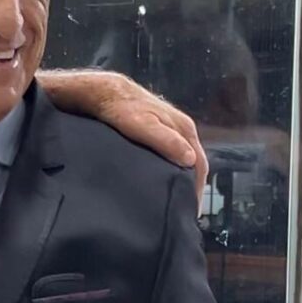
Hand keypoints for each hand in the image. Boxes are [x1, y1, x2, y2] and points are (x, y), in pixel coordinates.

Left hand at [37, 69, 208, 208]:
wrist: (103, 92)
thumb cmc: (122, 109)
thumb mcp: (143, 126)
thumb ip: (165, 141)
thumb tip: (189, 160)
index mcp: (184, 128)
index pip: (199, 164)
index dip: (196, 188)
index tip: (190, 210)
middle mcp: (180, 128)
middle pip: (192, 163)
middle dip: (190, 185)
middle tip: (181, 210)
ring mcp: (169, 129)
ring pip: (180, 158)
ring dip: (178, 177)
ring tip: (170, 199)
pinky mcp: (156, 130)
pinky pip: (168, 153)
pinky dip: (168, 168)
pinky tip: (158, 180)